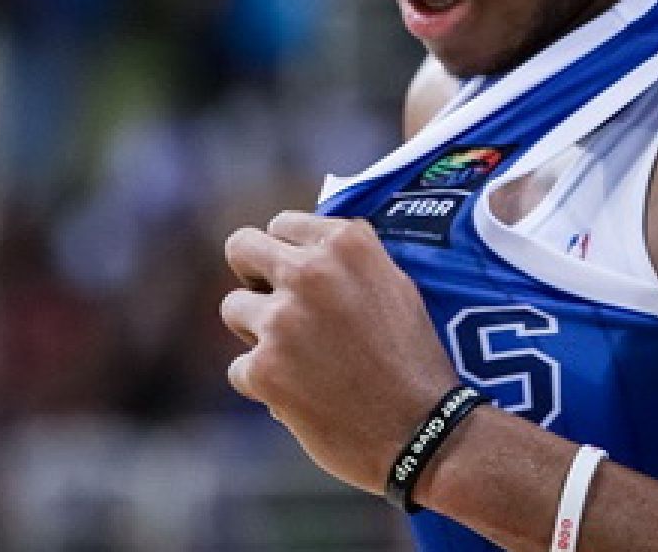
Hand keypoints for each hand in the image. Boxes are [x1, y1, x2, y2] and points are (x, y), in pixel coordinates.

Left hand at [221, 211, 460, 493]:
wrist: (424, 432)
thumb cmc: (414, 362)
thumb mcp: (396, 287)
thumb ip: (348, 261)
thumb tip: (304, 250)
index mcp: (346, 244)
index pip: (282, 224)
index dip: (286, 253)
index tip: (295, 277)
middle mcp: (311, 272)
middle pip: (241, 247)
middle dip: (253, 275)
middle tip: (272, 304)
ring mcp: (282, 320)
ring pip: (233, 309)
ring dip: (257, 333)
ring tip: (297, 358)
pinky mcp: (263, 368)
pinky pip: (240, 367)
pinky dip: (264, 385)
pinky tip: (300, 396)